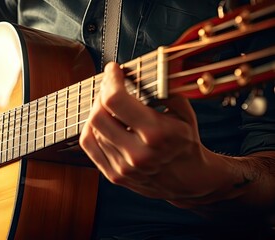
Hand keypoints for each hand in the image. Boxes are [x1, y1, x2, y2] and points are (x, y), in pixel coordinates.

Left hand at [79, 62, 237, 207]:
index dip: (110, 80)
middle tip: (111, 87)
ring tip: (111, 105)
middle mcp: (138, 154)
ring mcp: (124, 168)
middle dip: (102, 94)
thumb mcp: (183, 112)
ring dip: (98, 111)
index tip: (114, 69)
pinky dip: (92, 127)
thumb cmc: (185, 142)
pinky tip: (103, 122)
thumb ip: (163, 88)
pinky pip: (88, 144)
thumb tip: (142, 67)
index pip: (115, 101)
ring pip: (93, 129)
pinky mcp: (115, 176)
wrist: (187, 179)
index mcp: (157, 135)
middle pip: (98, 115)